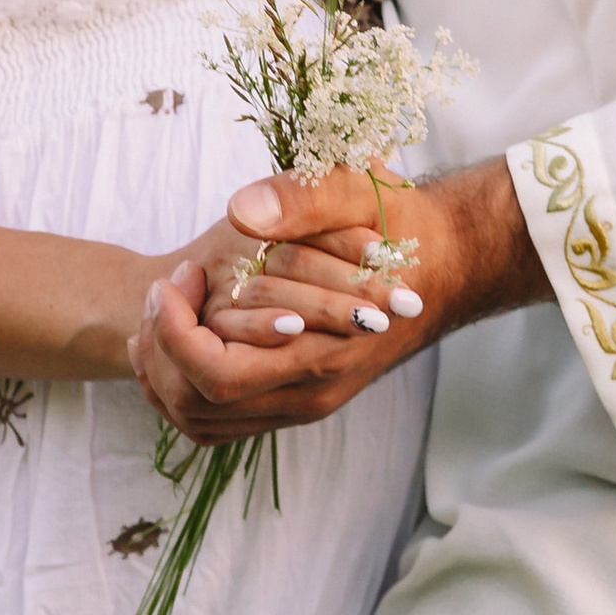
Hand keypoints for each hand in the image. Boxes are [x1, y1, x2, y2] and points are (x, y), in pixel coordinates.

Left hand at [126, 159, 546, 443]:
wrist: (455, 262)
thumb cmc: (407, 225)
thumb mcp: (360, 193)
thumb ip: (303, 199)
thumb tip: (241, 210)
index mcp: (321, 353)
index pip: (218, 377)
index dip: (177, 332)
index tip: (177, 275)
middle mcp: (310, 392)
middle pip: (199, 408)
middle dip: (160, 351)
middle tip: (162, 288)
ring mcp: (306, 399)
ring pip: (205, 421)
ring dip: (167, 372)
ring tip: (162, 310)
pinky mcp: (302, 393)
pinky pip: (225, 416)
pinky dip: (188, 383)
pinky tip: (186, 331)